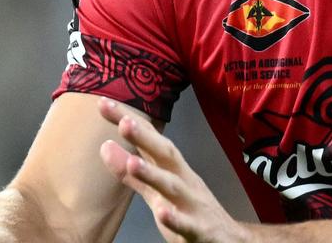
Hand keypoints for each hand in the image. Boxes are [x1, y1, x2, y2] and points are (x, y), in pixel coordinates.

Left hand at [98, 98, 250, 242]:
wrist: (228, 239)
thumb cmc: (190, 209)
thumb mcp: (157, 190)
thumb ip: (131, 172)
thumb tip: (105, 146)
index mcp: (173, 168)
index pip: (149, 139)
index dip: (128, 121)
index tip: (103, 103)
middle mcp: (183, 180)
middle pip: (165, 154)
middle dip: (145, 137)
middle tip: (124, 122)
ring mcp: (192, 204)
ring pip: (173, 187)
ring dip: (154, 174)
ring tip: (134, 163)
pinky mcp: (198, 229)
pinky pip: (186, 224)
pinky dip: (174, 218)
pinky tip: (161, 212)